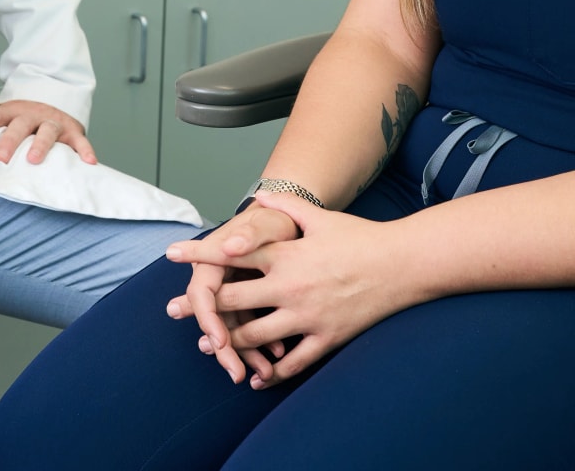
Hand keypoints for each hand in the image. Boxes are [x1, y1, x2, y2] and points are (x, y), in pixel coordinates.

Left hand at [0, 100, 96, 165]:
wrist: (54, 99)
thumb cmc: (23, 122)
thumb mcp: (6, 121)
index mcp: (11, 111)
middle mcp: (31, 114)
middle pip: (19, 125)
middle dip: (9, 141)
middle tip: (0, 159)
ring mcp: (53, 121)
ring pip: (47, 131)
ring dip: (41, 145)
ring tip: (34, 160)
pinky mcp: (72, 130)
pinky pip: (80, 140)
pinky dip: (85, 150)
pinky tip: (88, 162)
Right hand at [162, 202, 298, 383]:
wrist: (294, 222)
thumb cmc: (276, 221)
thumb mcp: (266, 221)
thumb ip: (249, 233)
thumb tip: (230, 246)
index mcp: (214, 259)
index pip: (202, 293)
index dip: (208, 320)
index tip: (219, 342)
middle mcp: (220, 279)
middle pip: (214, 318)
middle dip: (225, 349)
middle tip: (237, 374)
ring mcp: (235, 292)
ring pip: (233, 328)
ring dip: (247, 352)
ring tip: (264, 372)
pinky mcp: (252, 302)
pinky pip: (251, 326)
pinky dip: (262, 342)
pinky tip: (277, 356)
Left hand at [170, 193, 410, 388]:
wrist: (402, 265)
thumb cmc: (360, 238)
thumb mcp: (321, 217)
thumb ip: (286, 209)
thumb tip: (260, 196)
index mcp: (286, 254)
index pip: (233, 253)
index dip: (199, 253)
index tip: (172, 254)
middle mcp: (290, 286)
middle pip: (234, 299)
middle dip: (201, 306)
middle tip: (174, 310)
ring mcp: (307, 315)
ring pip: (255, 336)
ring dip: (229, 342)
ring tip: (208, 346)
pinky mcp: (326, 337)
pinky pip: (293, 362)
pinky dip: (271, 373)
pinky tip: (256, 378)